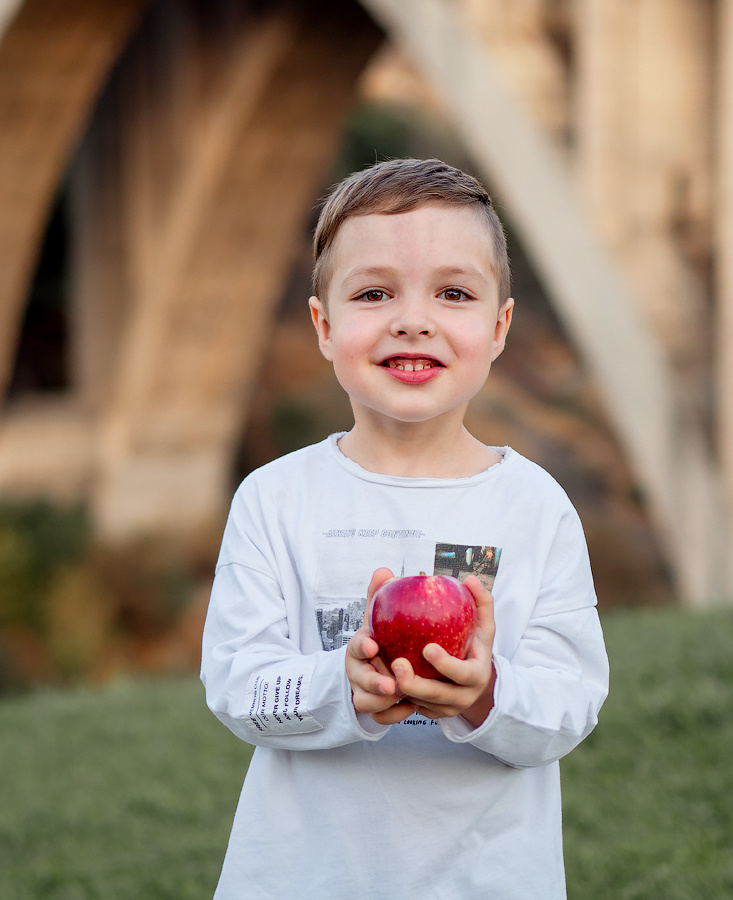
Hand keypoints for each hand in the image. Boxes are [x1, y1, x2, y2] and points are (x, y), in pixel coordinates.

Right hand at [345, 568, 415, 724]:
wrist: (369, 667)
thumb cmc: (379, 637)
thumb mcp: (377, 618)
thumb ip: (379, 596)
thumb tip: (384, 570)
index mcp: (359, 647)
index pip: (355, 645)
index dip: (361, 646)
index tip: (373, 645)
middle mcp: (357, 671)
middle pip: (358, 680)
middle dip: (373, 682)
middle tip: (392, 684)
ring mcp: (363, 692)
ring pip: (366, 704)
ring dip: (384, 702)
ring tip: (405, 697)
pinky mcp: (373, 710)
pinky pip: (381, 719)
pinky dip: (394, 715)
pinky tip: (411, 707)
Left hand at [390, 575, 495, 727]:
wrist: (477, 679)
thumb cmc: (476, 644)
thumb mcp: (484, 625)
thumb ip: (481, 602)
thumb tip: (470, 579)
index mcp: (477, 674)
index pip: (463, 673)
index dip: (446, 664)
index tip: (427, 647)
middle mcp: (464, 696)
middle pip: (438, 695)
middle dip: (415, 683)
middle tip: (395, 664)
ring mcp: (448, 708)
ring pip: (421, 703)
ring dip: (402, 689)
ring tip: (383, 670)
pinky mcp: (433, 714)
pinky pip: (414, 707)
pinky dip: (400, 696)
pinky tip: (384, 679)